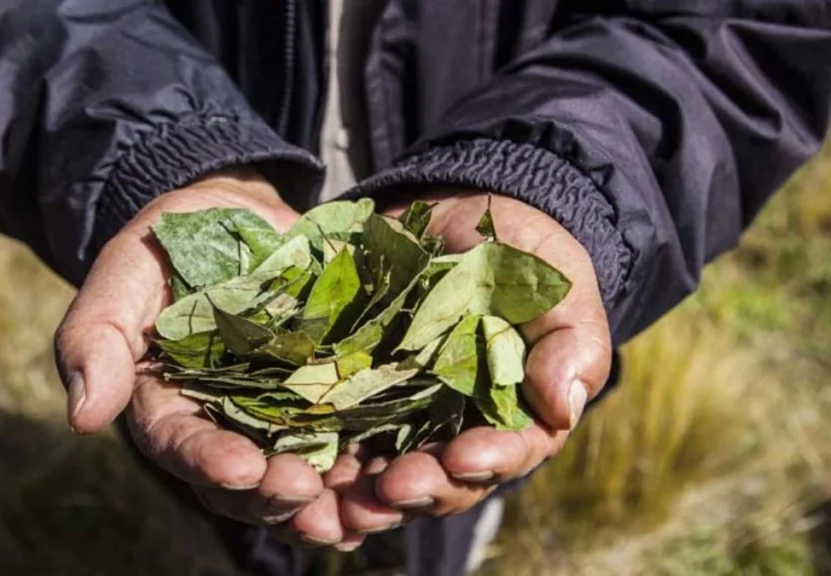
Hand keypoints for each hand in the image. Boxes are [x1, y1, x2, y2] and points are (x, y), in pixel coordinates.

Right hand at [54, 169, 348, 544]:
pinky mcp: (330, 397)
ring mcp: (280, 416)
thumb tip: (82, 417)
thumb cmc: (169, 244)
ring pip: (299, 477)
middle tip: (303, 492)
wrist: (235, 216)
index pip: (181, 444)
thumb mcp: (125, 272)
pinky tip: (392, 481)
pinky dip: (369, 468)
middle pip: (244, 481)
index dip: (209, 462)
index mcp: (167, 405)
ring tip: (355, 510)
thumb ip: (96, 335)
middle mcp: (224, 424)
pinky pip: (350, 442)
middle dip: (272, 494)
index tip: (239, 468)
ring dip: (327, 502)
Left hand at [330, 191, 611, 532]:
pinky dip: (319, 460)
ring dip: (364, 494)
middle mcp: (456, 429)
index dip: (487, 462)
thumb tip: (563, 405)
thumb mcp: (557, 286)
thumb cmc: (521, 258)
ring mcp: (401, 415)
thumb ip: (570, 342)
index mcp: (514, 415)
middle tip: (392, 488)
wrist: (455, 219)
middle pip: (440, 479)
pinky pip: (334, 436)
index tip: (462, 458)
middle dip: (418, 488)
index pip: (507, 452)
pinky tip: (301, 472)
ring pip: (384, 472)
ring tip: (343, 500)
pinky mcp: (354, 392)